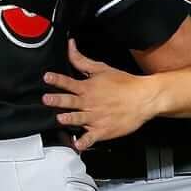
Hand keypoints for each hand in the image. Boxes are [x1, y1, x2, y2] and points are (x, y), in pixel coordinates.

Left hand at [42, 39, 158, 150]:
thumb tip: (70, 45)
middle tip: (47, 99)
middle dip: (58, 100)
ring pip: (79, 119)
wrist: (144, 97)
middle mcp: (90, 103)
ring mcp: (96, 118)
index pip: (69, 82)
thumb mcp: (101, 68)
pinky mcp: (103, 130)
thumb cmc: (124, 83)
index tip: (47, 77)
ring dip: (70, 119)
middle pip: (71, 101)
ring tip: (61, 119)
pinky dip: (84, 142)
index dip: (57, 79)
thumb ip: (81, 60)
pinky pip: (91, 138)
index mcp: (88, 87)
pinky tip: (78, 144)